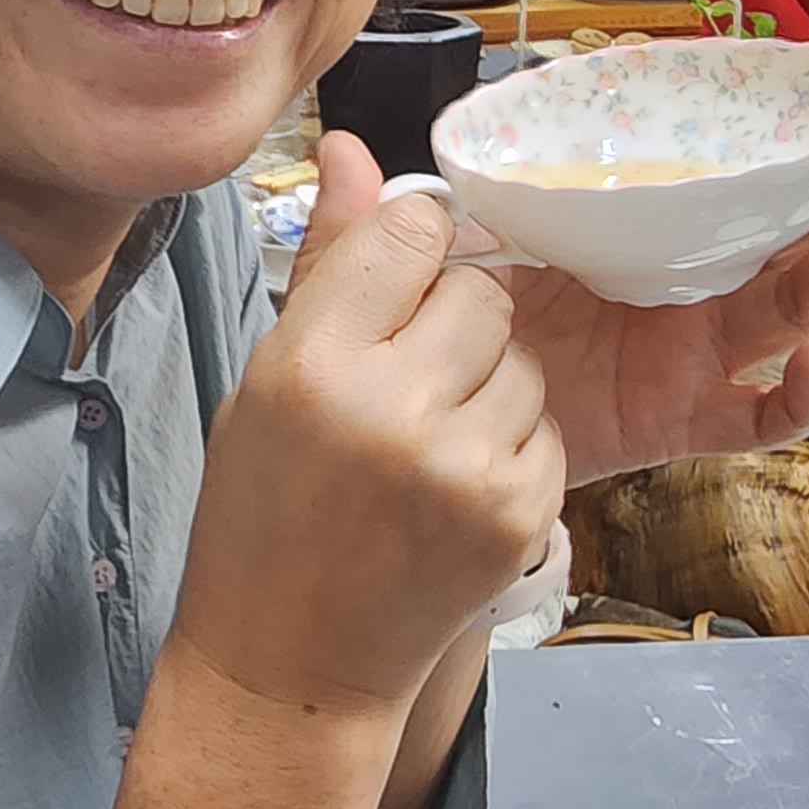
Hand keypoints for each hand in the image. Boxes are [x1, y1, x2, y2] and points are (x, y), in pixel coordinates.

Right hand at [181, 134, 567, 713]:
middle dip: (454, 319)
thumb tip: (356, 146)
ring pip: (522, 359)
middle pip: (482, 292)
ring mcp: (466, 469)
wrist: (293, 662)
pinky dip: (510, 440)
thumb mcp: (267, 379)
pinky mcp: (521, 515)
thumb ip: (331, 263)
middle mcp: (395, 411)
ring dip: (488, 381)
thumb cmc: (264, 512)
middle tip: (408, 375)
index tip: (395, 285)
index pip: (409, 233)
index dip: (411, 248)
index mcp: (313, 364)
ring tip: (426, 436)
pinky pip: (543, 426)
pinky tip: (452, 480)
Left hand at [498, 78, 808, 480]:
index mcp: (663, 224)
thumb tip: (467, 113)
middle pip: (798, 225)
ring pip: (796, 306)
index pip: (744, 163)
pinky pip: (758, 419)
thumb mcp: (480, 227)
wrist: (446, 413)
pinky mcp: (682, 417)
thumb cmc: (477, 309)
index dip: (794, 114)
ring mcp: (698, 351)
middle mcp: (696, 281)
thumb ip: (486, 175)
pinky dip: (799, 399)